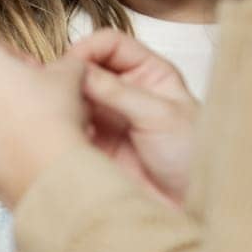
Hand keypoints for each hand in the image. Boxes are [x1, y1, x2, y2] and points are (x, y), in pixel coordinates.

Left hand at [0, 40, 89, 204]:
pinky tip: (22, 142)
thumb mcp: (69, 73)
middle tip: (39, 98)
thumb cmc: (51, 115)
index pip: (0, 49)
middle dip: (11, 85)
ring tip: (34, 123)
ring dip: (3, 109)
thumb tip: (71, 65)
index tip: (42, 76)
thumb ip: (66, 62)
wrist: (43, 169)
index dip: (26, 62)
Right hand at [67, 29, 200, 205]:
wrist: (193, 207)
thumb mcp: (160, 116)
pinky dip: (60, 128)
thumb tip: (76, 69)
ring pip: (71, 97)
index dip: (88, 49)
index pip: (109, 44)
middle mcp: (124, 91)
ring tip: (62, 118)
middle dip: (69, 77)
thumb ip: (117, 91)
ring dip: (63, 104)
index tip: (71, 66)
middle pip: (85, 68)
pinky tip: (66, 138)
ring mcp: (106, 118)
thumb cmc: (194, 157)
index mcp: (149, 73)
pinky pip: (66, 127)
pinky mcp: (91, 144)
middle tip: (57, 92)